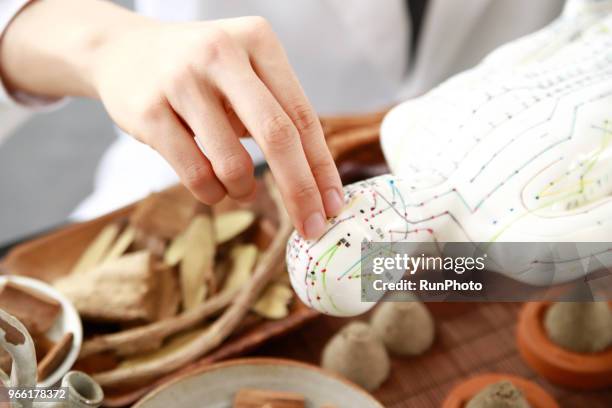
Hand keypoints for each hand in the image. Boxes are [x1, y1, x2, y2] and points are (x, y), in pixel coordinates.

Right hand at [0, 0, 342, 238]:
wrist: (122, 52)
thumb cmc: (200, 74)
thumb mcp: (245, 75)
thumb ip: (279, 115)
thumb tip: (319, 185)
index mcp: (258, 41)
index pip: (302, 115)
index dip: (322, 167)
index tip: (334, 205)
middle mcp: (222, 52)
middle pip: (277, 137)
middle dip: (300, 192)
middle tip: (312, 228)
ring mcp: (181, 80)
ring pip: (232, 164)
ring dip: (244, 191)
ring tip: (240, 189)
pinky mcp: (148, 110)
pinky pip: (195, 174)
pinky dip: (212, 193)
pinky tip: (213, 187)